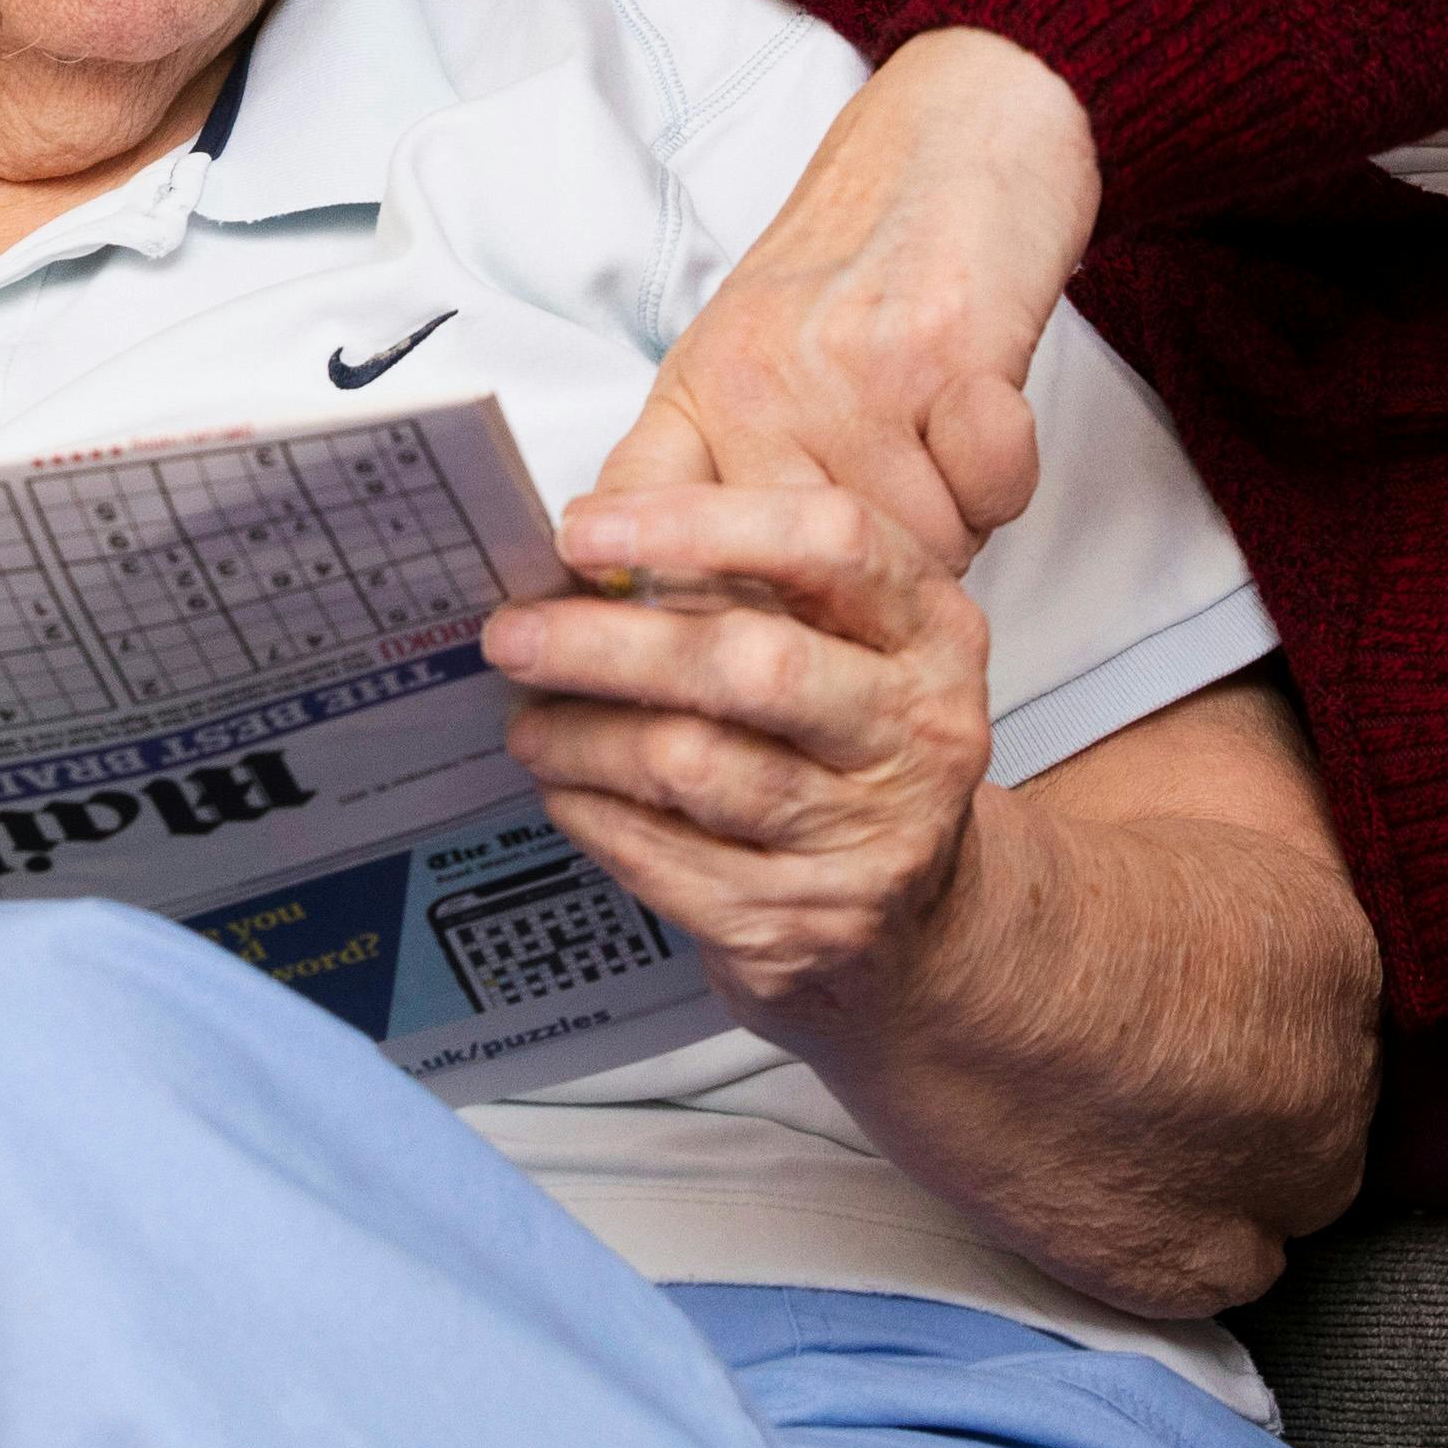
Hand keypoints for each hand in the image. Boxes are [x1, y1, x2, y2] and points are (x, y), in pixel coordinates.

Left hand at [490, 475, 997, 1031]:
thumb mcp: (840, 639)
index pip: (829, 541)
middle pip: (751, 663)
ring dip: (581, 737)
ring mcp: (867, 837)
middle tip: (515, 635)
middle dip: (607, 643)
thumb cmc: (851, 748)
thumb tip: (597, 531)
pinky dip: (592, 813)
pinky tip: (569, 788)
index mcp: (932, 632)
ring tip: (531, 723)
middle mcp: (917, 731)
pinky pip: (662, 855)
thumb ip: (740, 567)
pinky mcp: (802, 922)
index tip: (584, 532)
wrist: (915, 924)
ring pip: (690, 766)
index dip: (695, 523)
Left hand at [607, 29, 1100, 570]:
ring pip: (918, 548)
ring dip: (946, 528)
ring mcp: (856, 370)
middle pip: (812, 577)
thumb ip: (697, 474)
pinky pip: (994, 493)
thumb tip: (653, 608)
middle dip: (861, 589)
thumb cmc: (851, 266)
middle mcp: (764, 383)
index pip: (650, 530)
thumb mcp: (736, 359)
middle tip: (882, 540)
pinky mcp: (953, 354)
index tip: (683, 663)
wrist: (951, 139)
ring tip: (936, 448)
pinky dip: (1004, 479)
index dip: (664, 611)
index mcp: (702, 391)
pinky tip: (980, 415)